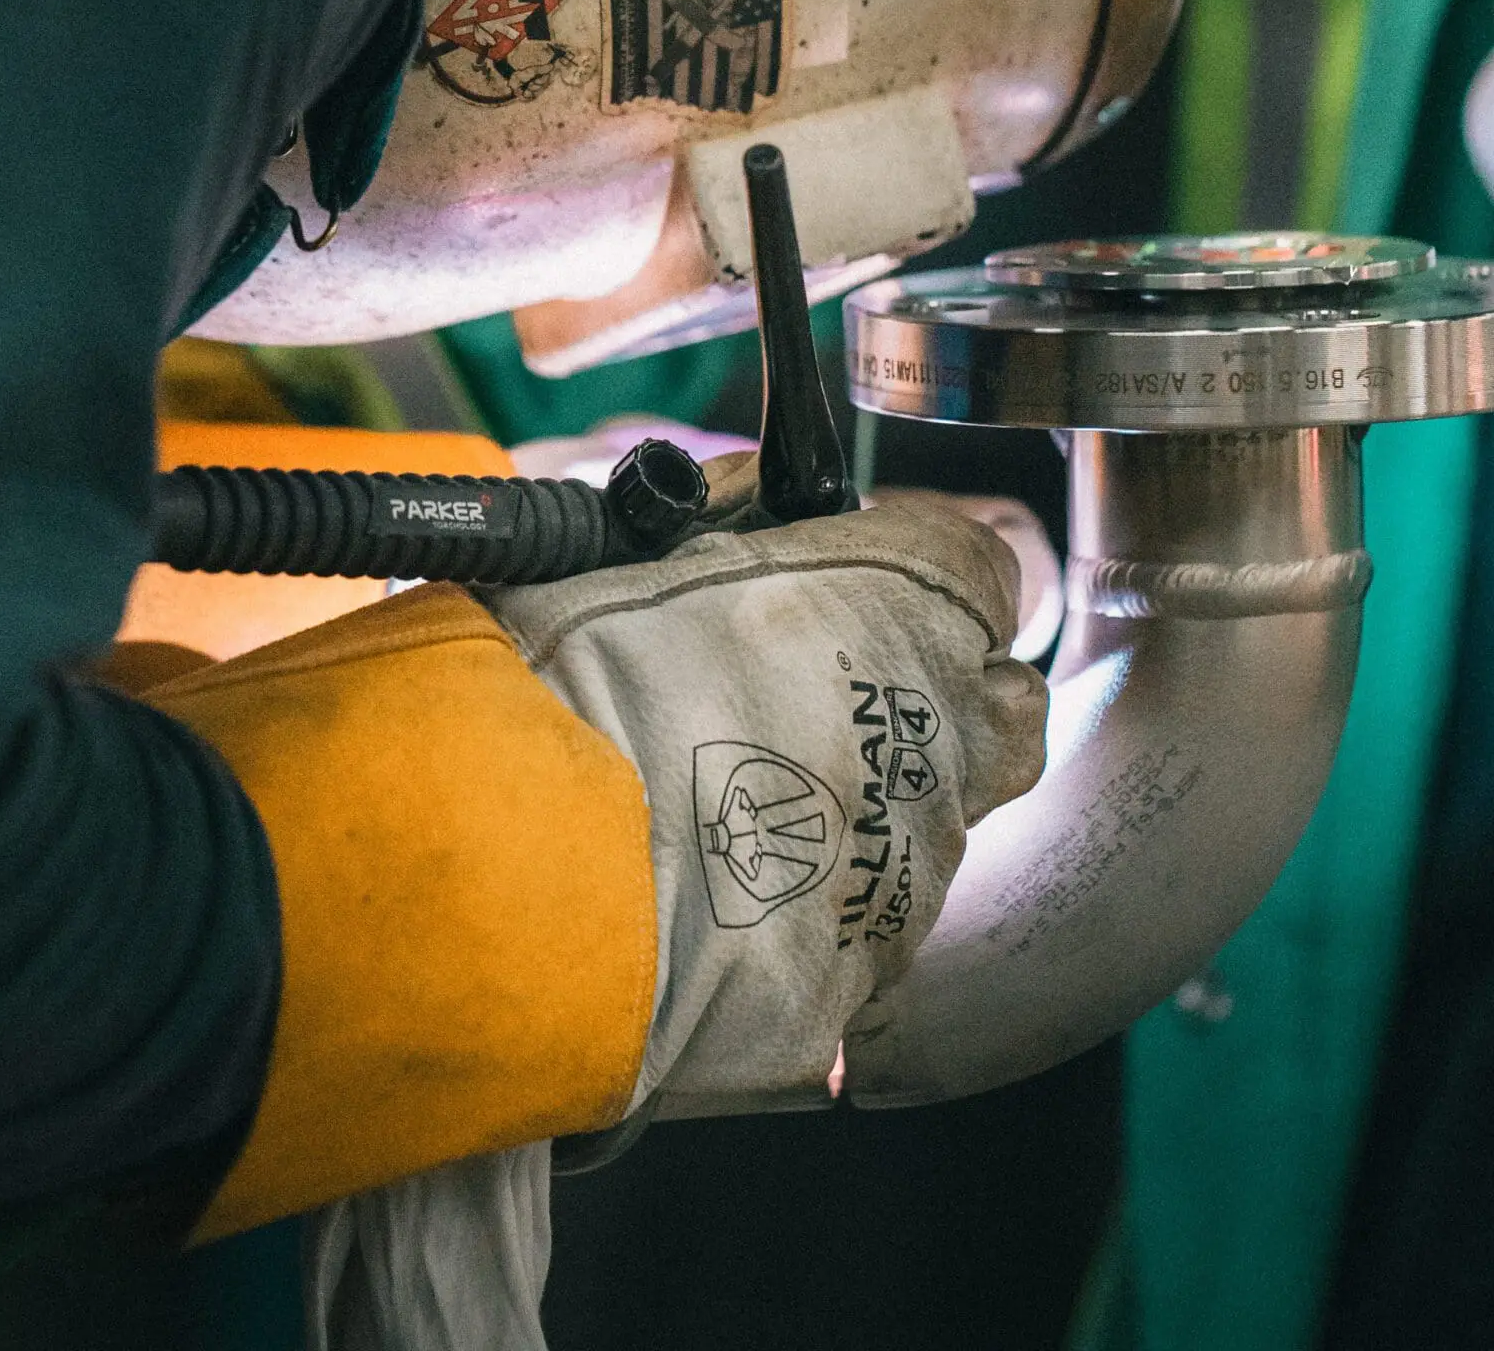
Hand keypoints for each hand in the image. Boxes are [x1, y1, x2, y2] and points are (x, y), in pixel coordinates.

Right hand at [306, 500, 1045, 1349]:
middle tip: (799, 703)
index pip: (980, 567)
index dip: (910, 575)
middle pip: (986, 708)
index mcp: (906, 604)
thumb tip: (748, 503)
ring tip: (720, 816)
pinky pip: (856, 941)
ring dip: (855, 815)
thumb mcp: (634, 542)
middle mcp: (940, 735)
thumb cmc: (557, 680)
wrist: (507, 863)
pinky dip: (801, 922)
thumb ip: (732, 522)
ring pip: (929, 831)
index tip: (851, 589)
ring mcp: (908, 872)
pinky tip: (708, 904)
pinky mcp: (855, 990)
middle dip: (917, 700)